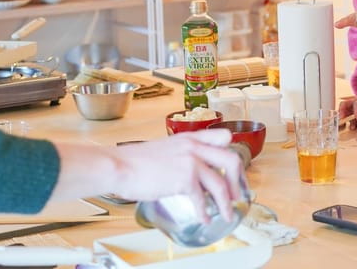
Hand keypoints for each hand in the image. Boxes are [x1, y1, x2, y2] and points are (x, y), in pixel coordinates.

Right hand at [55, 129, 244, 222]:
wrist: (118, 166)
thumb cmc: (134, 161)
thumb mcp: (165, 149)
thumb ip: (182, 155)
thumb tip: (191, 174)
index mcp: (190, 137)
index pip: (224, 137)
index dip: (233, 154)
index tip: (235, 171)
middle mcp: (195, 146)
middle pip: (232, 160)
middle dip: (239, 180)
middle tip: (237, 195)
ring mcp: (191, 161)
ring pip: (221, 183)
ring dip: (227, 202)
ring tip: (228, 214)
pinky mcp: (184, 178)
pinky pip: (202, 199)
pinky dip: (205, 212)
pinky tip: (204, 218)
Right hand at [338, 75, 356, 128]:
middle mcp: (353, 101)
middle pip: (344, 104)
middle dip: (342, 111)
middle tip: (342, 119)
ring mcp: (349, 106)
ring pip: (341, 109)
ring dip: (341, 117)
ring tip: (343, 125)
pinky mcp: (346, 111)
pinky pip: (341, 114)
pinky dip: (342, 120)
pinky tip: (345, 125)